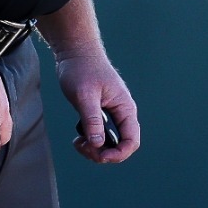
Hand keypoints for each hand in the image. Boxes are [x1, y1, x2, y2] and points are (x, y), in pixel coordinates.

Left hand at [57, 48, 139, 164]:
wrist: (76, 53)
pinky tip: (79, 139)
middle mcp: (122, 115)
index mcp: (125, 109)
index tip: (100, 155)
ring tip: (79, 143)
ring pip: (110, 144)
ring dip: (95, 150)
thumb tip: (98, 144)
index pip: (131, 141)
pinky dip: (91, 143)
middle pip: (121, 146)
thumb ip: (92, 119)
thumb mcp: (85, 95)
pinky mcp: (101, 116)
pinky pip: (101, 137)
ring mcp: (112, 116)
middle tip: (83, 147)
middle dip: (103, 153)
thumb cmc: (82, 69)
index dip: (119, 153)